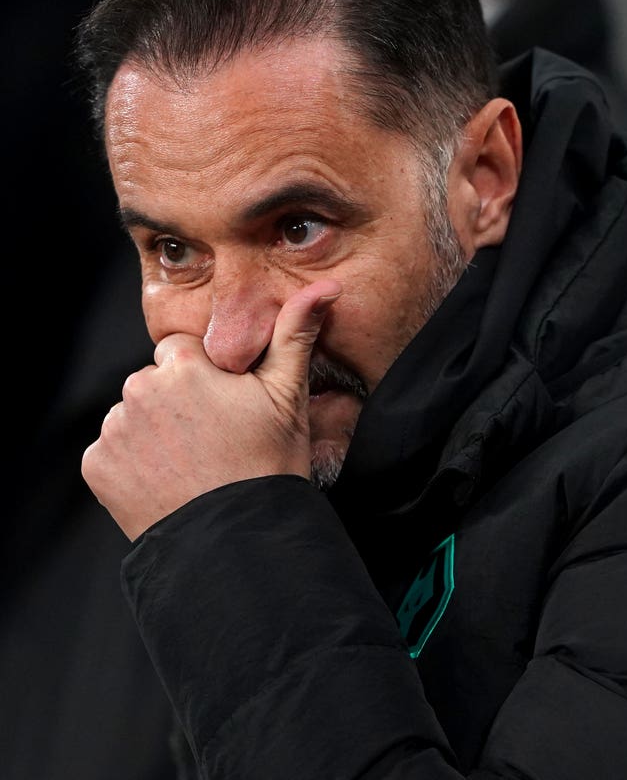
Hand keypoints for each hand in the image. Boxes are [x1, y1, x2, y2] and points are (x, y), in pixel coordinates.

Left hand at [82, 279, 341, 539]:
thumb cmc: (267, 466)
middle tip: (210, 440)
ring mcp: (114, 430)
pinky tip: (164, 482)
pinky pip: (112, 451)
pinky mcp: (97, 466)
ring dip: (152, 431)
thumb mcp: (287, 396)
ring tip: (188, 465)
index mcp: (181, 365)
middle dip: (176, 402)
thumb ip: (295, 334)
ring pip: (132, 415)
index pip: (181, 352)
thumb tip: (325, 288)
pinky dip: (130, 464)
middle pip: (154, 381)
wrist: (236, 542)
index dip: (204, 377)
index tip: (223, 408)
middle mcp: (138, 389)